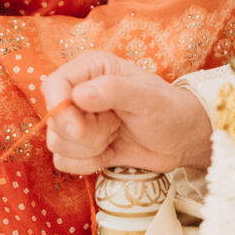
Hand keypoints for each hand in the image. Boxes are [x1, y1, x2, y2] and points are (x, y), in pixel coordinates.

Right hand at [41, 51, 212, 174]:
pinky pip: (64, 162)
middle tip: (113, 129)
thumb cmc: (168, 110)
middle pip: (53, 120)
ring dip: (87, 150)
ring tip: (114, 138)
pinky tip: (109, 154)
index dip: (59, 110)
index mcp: (90, 70)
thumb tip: (78, 95)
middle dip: (82, 135)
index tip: (78, 130)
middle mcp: (78, 92)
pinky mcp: (81, 146)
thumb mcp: (147, 98)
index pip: (53, 86)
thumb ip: (113, 91)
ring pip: (56, 144)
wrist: (181, 139)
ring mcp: (78, 121)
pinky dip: (87, 164)